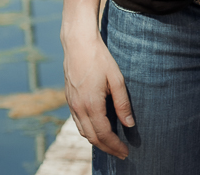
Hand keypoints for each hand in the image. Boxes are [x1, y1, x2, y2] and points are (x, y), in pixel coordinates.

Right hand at [63, 27, 133, 159]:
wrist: (78, 44)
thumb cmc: (100, 59)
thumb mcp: (117, 79)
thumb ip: (123, 103)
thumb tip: (130, 124)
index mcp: (91, 105)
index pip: (104, 134)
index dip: (115, 146)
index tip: (126, 152)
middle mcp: (79, 108)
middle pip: (92, 137)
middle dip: (107, 148)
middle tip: (121, 153)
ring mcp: (71, 105)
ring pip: (83, 132)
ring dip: (97, 141)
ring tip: (111, 144)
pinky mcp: (69, 100)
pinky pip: (78, 122)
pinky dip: (88, 131)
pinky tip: (97, 129)